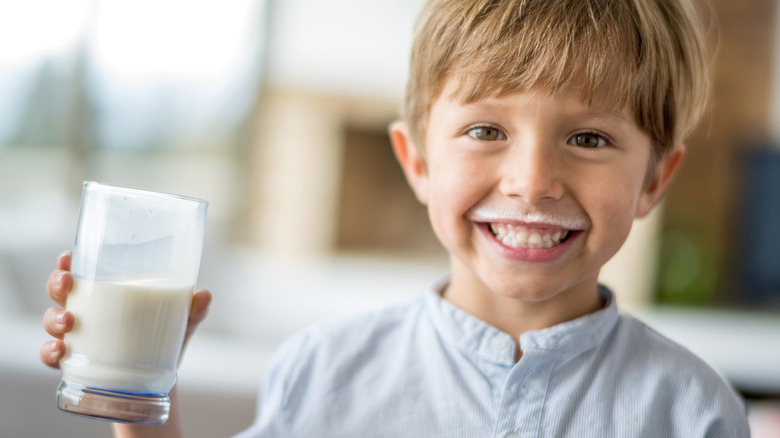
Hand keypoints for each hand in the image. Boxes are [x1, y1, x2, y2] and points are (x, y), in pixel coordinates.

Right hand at [40, 251, 212, 368]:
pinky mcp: (75, 363)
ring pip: (52, 320)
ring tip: (69, 323)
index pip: (82, 270)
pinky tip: (60, 352)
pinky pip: (51, 356)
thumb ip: (193, 310)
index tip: (68, 256)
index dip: (68, 261)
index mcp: (109, 293)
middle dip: (57, 283)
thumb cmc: (165, 339)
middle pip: (61, 290)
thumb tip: (205, 295)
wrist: (160, 382)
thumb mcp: (181, 322)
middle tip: (68, 284)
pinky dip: (50, 353)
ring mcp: (78, 337)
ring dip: (54, 318)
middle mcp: (88, 311)